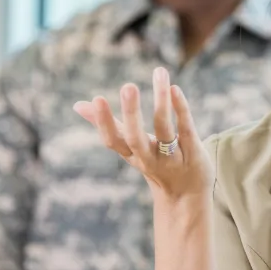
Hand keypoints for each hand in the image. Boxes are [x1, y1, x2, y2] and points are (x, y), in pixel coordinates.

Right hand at [74, 67, 212, 200]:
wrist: (187, 196)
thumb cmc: (155, 164)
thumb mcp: (130, 148)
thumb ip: (109, 125)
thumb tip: (78, 105)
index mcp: (131, 154)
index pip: (113, 141)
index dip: (103, 123)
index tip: (97, 99)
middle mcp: (149, 157)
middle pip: (136, 138)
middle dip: (131, 113)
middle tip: (128, 86)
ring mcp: (172, 156)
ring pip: (165, 128)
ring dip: (162, 100)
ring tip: (160, 72)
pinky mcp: (193, 151)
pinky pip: (186, 129)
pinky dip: (181, 109)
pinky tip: (175, 88)